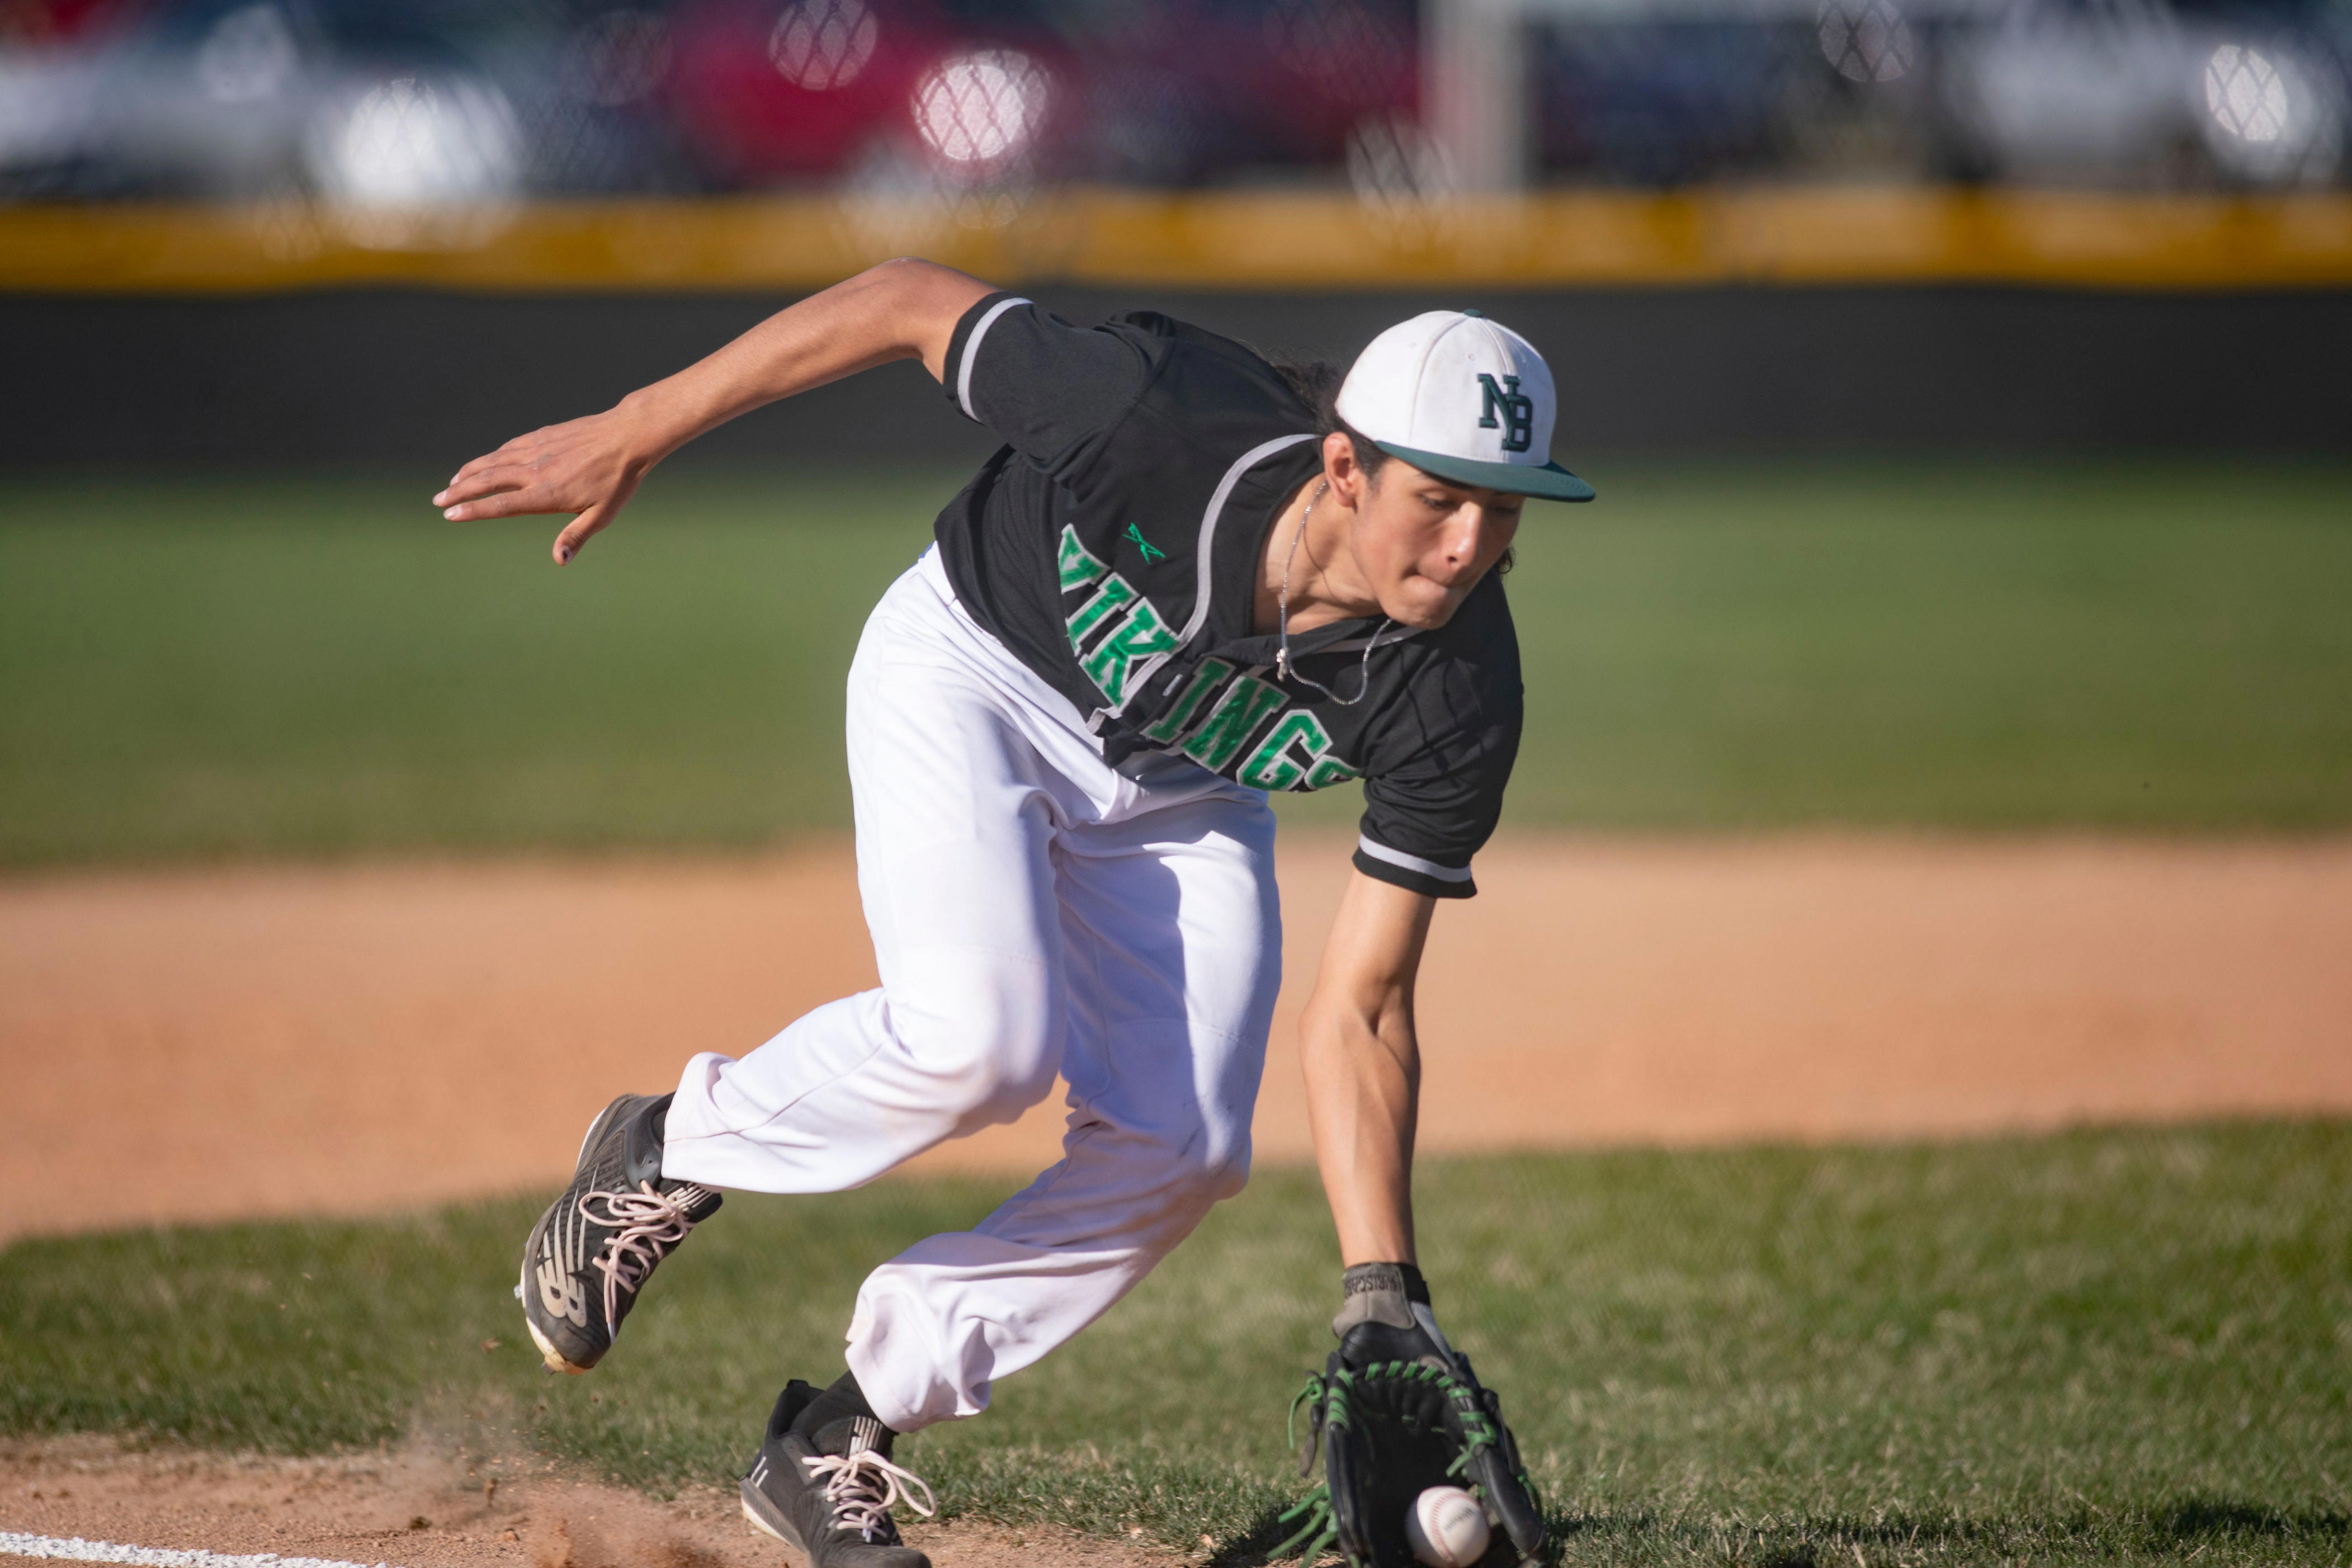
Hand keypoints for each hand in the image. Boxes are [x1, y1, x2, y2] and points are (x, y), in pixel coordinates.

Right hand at [433, 399, 669, 563]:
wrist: (628, 436)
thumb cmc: (618, 480)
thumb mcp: (602, 515)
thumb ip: (576, 536)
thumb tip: (559, 561)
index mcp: (547, 493)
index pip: (501, 505)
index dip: (473, 510)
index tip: (451, 515)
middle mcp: (535, 470)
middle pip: (487, 481)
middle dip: (459, 491)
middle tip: (438, 501)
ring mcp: (537, 450)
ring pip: (494, 461)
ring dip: (469, 472)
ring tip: (452, 483)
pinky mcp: (542, 436)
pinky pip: (509, 447)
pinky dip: (491, 456)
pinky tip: (483, 462)